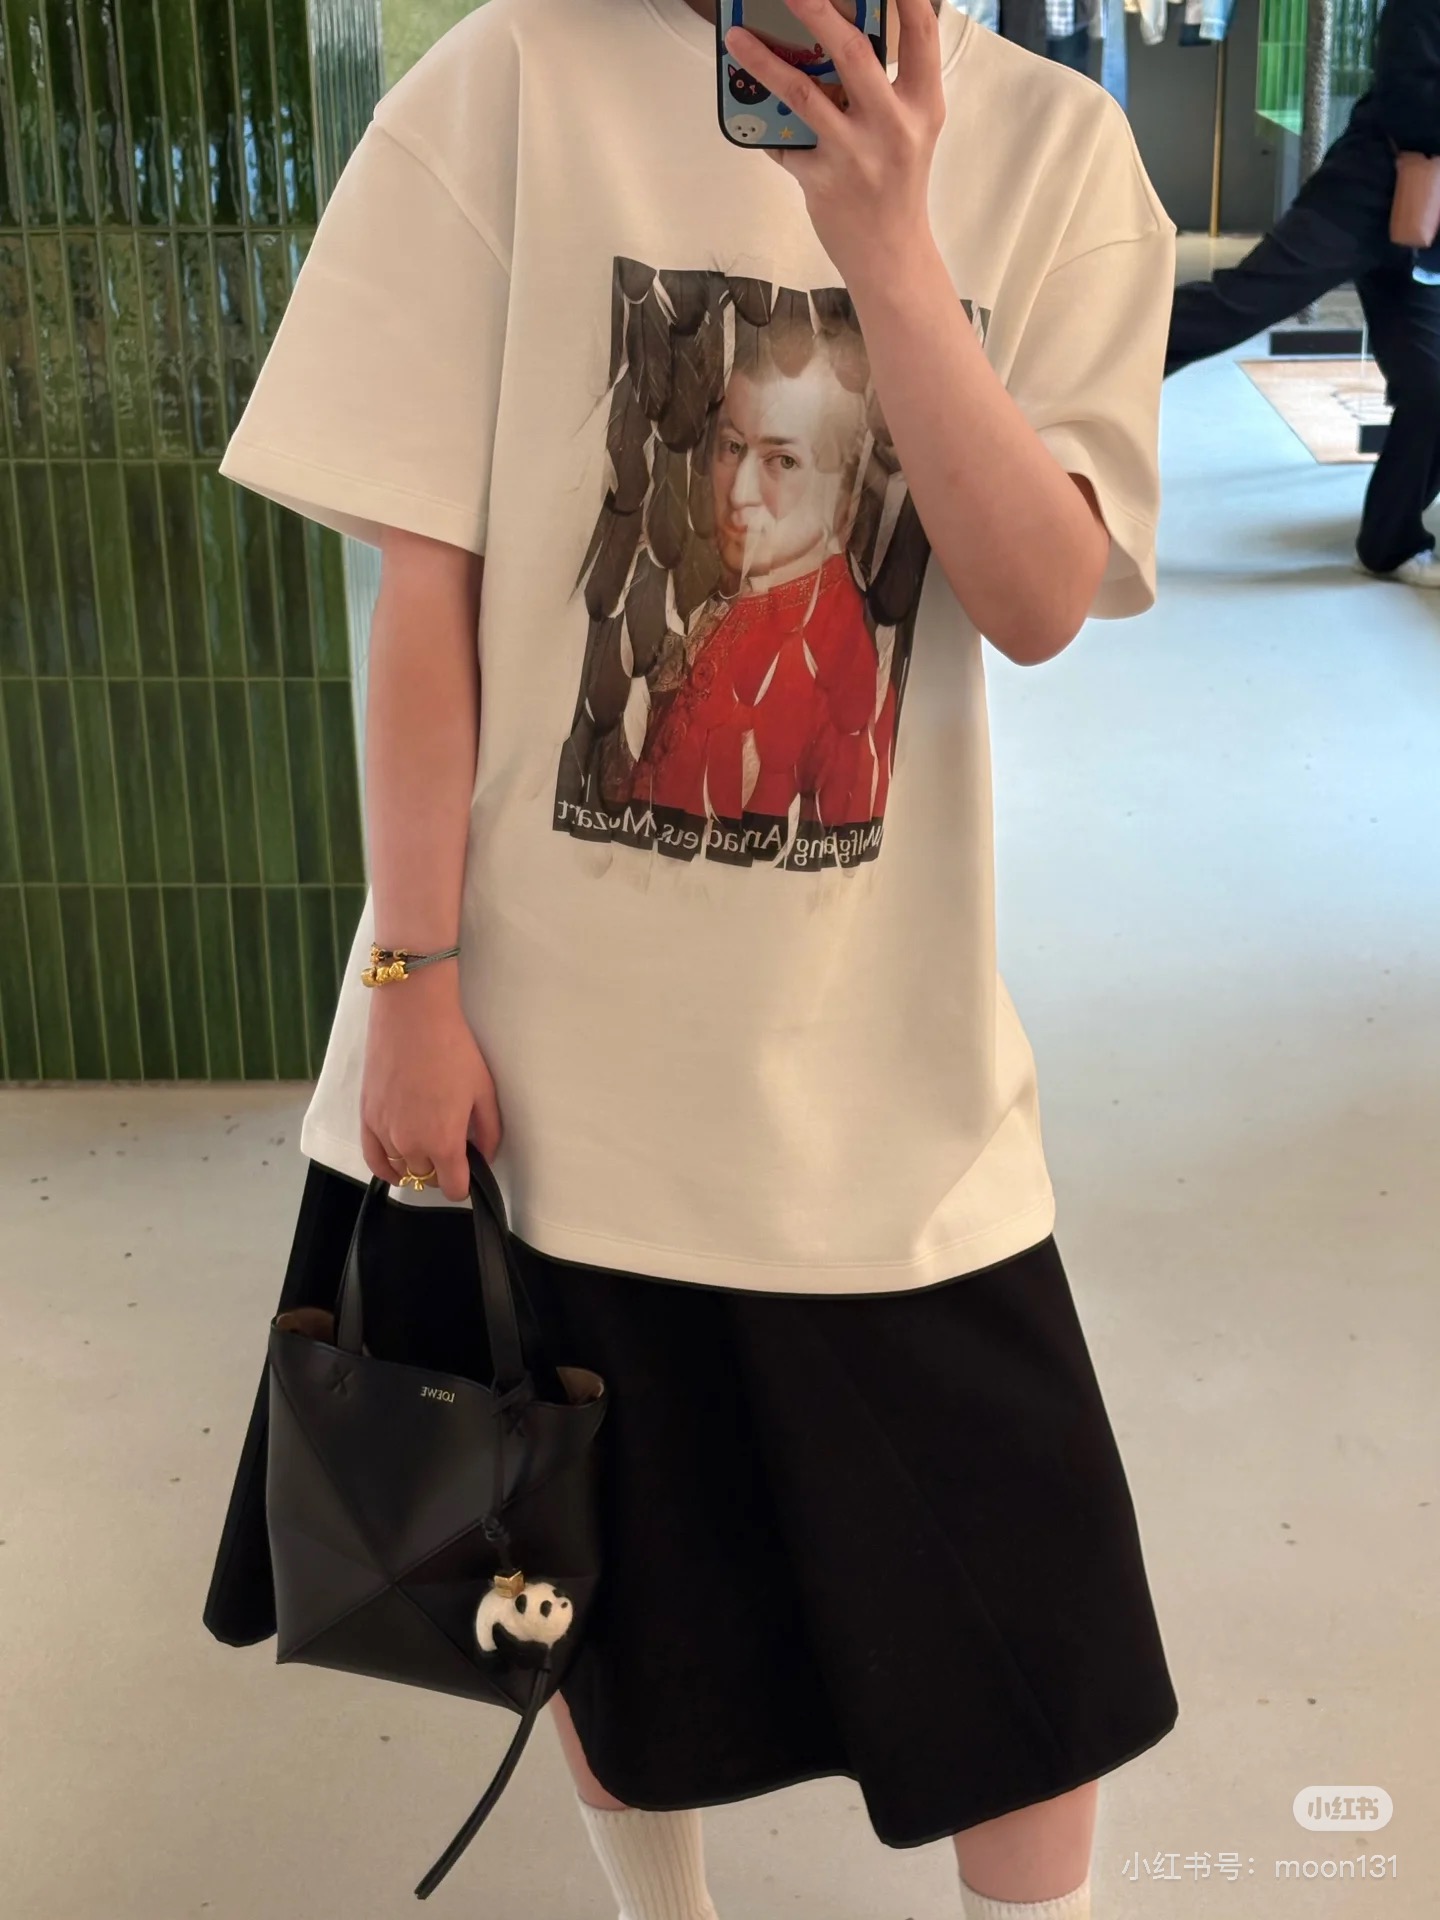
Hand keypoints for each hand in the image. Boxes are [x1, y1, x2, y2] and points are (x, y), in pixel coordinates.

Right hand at [359, 966, 501, 1201]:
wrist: (412, 1016)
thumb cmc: (452, 1049)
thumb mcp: (483, 1090)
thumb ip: (488, 1131)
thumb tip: (485, 1156)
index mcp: (443, 1142)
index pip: (453, 1188)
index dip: (464, 1185)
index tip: (469, 1172)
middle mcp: (410, 1145)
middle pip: (428, 1178)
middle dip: (443, 1170)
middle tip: (453, 1146)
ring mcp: (384, 1132)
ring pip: (402, 1169)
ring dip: (417, 1164)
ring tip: (428, 1142)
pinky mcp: (366, 1117)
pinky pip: (373, 1159)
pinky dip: (387, 1167)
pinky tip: (397, 1165)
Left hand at [724, 0, 944, 289]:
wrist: (890, 256)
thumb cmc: (897, 186)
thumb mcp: (910, 131)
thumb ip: (887, 87)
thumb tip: (835, 39)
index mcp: (923, 105)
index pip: (922, 32)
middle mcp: (893, 124)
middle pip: (852, 51)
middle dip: (816, 8)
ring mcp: (855, 153)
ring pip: (801, 92)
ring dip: (763, 61)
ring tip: (735, 36)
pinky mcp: (822, 180)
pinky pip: (783, 142)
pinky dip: (765, 128)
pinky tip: (750, 113)